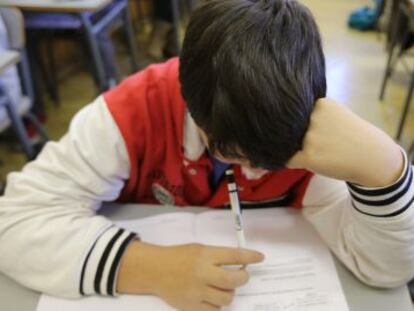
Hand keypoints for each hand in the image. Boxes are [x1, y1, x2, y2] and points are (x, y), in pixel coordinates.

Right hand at [117, 241, 263, 310]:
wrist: (155, 270)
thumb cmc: (179, 257)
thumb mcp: (199, 249)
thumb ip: (218, 256)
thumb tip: (241, 263)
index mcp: (205, 255)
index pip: (234, 255)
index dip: (250, 257)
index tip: (260, 257)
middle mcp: (202, 273)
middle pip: (233, 280)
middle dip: (243, 278)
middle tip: (242, 275)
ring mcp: (197, 291)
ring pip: (227, 297)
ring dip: (229, 292)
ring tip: (222, 286)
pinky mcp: (192, 306)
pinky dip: (217, 305)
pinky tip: (212, 297)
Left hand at [287, 98, 403, 186]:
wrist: (373, 158)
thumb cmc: (351, 137)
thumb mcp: (335, 115)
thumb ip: (312, 115)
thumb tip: (280, 125)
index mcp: (321, 104)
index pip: (296, 114)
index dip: (304, 124)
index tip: (321, 129)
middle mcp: (314, 118)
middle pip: (291, 130)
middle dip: (301, 138)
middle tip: (324, 144)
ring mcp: (311, 137)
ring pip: (290, 145)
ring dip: (301, 151)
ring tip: (323, 153)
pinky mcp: (309, 156)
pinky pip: (289, 160)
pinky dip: (295, 162)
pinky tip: (312, 162)